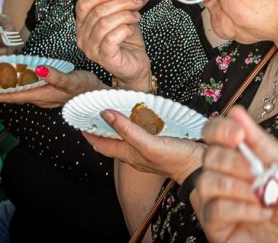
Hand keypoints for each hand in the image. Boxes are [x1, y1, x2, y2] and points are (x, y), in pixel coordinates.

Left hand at [0, 68, 102, 108]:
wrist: (100, 94)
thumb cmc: (86, 88)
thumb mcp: (72, 81)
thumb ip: (56, 77)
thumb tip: (39, 70)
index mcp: (41, 95)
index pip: (12, 96)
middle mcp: (39, 97)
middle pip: (11, 96)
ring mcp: (44, 95)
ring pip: (18, 93)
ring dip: (4, 89)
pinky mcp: (49, 91)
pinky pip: (27, 90)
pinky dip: (17, 86)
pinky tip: (15, 81)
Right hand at [75, 0, 151, 90]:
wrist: (135, 64)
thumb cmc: (126, 42)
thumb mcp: (119, 15)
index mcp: (83, 24)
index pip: (83, 4)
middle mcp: (83, 37)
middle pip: (96, 11)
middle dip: (119, 3)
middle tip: (135, 2)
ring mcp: (91, 49)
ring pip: (104, 23)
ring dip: (125, 15)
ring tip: (135, 17)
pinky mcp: (104, 57)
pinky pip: (112, 37)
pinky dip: (125, 29)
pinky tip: (131, 30)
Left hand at [83, 109, 203, 182]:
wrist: (198, 166)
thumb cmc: (174, 159)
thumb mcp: (147, 144)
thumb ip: (127, 130)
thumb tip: (106, 114)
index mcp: (129, 154)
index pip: (101, 145)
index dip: (88, 134)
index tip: (79, 120)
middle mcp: (135, 154)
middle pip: (112, 141)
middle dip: (101, 128)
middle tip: (94, 111)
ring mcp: (147, 150)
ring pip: (126, 137)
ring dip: (118, 126)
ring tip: (114, 110)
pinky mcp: (159, 144)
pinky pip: (141, 134)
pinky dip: (135, 125)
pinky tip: (141, 117)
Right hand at [197, 106, 277, 242]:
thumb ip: (261, 142)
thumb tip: (238, 113)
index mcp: (238, 153)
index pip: (214, 131)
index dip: (221, 129)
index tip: (239, 135)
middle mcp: (222, 173)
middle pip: (210, 155)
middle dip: (235, 162)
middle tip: (258, 173)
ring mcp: (215, 198)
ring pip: (208, 181)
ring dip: (239, 187)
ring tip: (262, 196)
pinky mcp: (215, 223)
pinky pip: (216, 208)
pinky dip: (242, 208)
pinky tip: (262, 212)